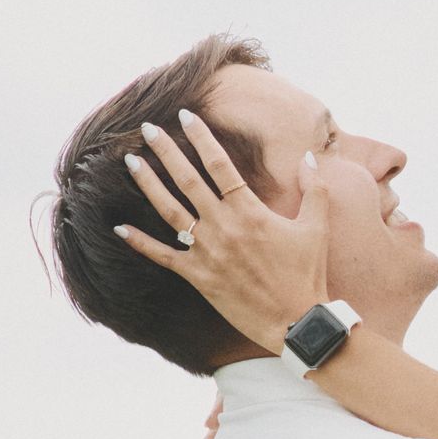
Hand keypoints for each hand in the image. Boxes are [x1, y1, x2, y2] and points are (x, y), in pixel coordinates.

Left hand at [118, 113, 329, 348]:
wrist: (296, 321)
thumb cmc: (308, 275)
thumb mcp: (317, 227)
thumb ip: (313, 188)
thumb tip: (307, 156)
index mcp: (249, 210)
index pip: (219, 164)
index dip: (201, 137)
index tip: (184, 116)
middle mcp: (223, 226)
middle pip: (187, 179)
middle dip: (165, 151)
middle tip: (147, 129)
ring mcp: (208, 251)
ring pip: (169, 210)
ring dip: (148, 184)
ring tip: (130, 162)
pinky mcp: (199, 276)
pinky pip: (163, 256)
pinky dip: (140, 242)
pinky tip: (119, 227)